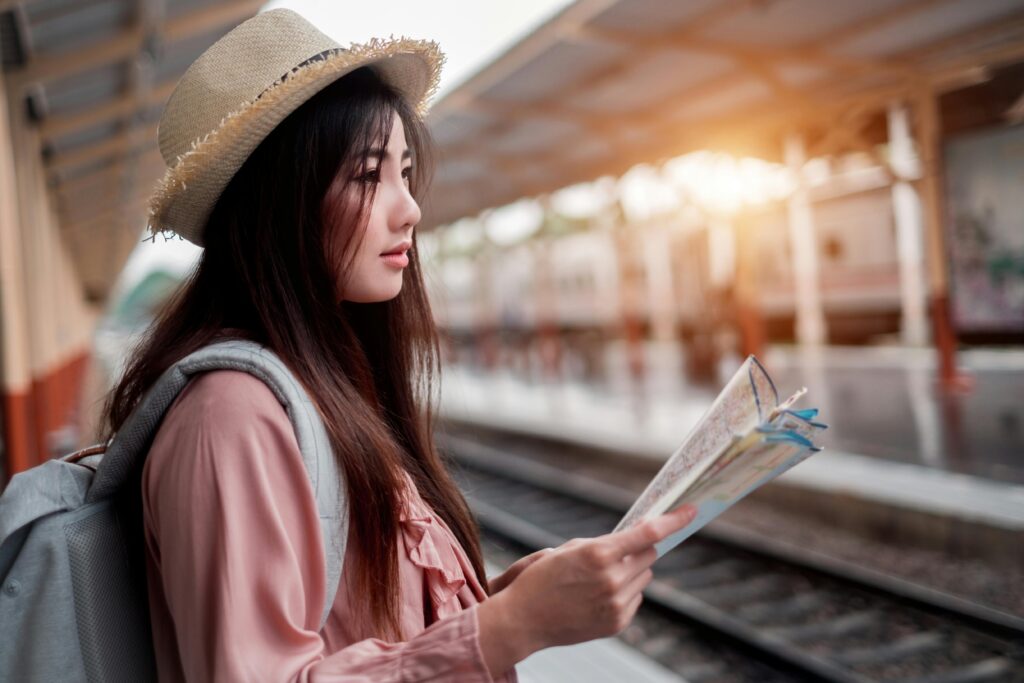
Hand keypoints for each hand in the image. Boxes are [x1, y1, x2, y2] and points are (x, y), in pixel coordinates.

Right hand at [477, 504, 696, 674]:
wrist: (523, 619)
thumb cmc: (542, 579)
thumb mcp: (570, 550)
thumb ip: (606, 544)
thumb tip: (639, 541)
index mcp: (599, 554)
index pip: (647, 533)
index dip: (673, 520)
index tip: (691, 511)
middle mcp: (612, 578)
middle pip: (649, 555)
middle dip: (639, 550)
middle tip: (618, 553)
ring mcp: (616, 603)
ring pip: (643, 576)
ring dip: (630, 572)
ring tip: (598, 580)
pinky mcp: (618, 622)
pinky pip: (636, 597)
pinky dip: (625, 592)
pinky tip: (598, 597)